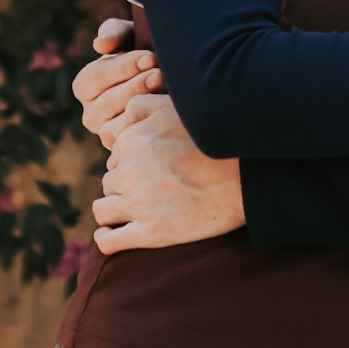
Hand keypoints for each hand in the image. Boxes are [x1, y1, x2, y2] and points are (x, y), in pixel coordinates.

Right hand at [72, 20, 165, 149]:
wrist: (163, 80)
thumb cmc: (141, 54)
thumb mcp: (129, 37)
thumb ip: (114, 33)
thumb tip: (100, 45)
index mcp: (84, 85)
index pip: (96, 77)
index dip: (123, 67)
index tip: (150, 57)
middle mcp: (90, 114)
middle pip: (107, 102)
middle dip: (136, 86)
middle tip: (160, 73)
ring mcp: (107, 134)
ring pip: (119, 123)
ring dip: (142, 104)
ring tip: (164, 87)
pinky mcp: (124, 148)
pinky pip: (132, 141)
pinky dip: (148, 125)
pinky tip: (165, 110)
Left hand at [91, 94, 244, 252]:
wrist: (245, 177)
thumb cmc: (213, 139)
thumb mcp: (173, 108)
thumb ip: (138, 106)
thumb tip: (120, 121)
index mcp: (130, 141)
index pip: (115, 156)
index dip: (131, 162)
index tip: (152, 168)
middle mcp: (128, 172)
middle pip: (110, 181)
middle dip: (125, 185)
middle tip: (152, 189)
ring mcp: (137, 204)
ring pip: (103, 209)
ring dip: (115, 209)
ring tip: (136, 211)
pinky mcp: (150, 234)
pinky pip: (107, 241)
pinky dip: (106, 239)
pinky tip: (113, 234)